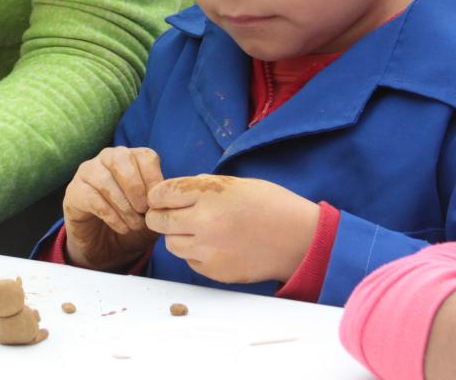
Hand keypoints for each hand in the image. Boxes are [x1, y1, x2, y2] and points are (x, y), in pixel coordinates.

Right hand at [62, 146, 162, 270]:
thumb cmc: (131, 221)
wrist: (104, 243)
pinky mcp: (74, 191)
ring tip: (135, 225)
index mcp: (130, 158)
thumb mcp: (151, 213)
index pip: (145, 156)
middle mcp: (107, 158)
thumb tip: (164, 199)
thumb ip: (159, 202)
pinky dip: (111, 215)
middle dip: (136, 188)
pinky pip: (92, 198)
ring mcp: (88, 172)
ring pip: (105, 180)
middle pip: (122, 159)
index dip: (154, 179)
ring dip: (124, 206)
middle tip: (144, 212)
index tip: (158, 203)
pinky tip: (122, 228)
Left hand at [145, 174, 318, 283]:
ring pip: (170, 244)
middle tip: (166, 214)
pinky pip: (190, 261)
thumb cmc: (271, 205)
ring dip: (176, 236)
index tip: (160, 197)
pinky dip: (194, 253)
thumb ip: (202, 186)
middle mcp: (203, 222)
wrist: (298, 239)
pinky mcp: (214, 271)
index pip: (162, 194)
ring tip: (194, 230)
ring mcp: (208, 249)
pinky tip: (212, 245)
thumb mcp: (235, 183)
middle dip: (159, 216)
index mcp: (208, 194)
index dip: (157, 195)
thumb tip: (176, 192)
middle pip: (158, 221)